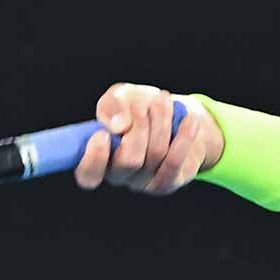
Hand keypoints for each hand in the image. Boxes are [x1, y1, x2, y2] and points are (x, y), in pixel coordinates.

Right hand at [75, 83, 223, 194]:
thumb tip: (119, 126)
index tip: (102, 135)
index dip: (93, 159)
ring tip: (163, 101)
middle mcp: (118, 175)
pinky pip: (176, 162)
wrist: (173, 117)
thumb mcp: (121, 97)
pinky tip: (191, 121)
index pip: (88, 175)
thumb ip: (112, 106)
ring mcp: (143, 182)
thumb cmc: (138, 107)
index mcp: (98, 158)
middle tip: (145, 105)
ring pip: (155, 154)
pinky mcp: (167, 182)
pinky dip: (184, 137)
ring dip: (161, 121)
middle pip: (128, 160)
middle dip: (140, 125)